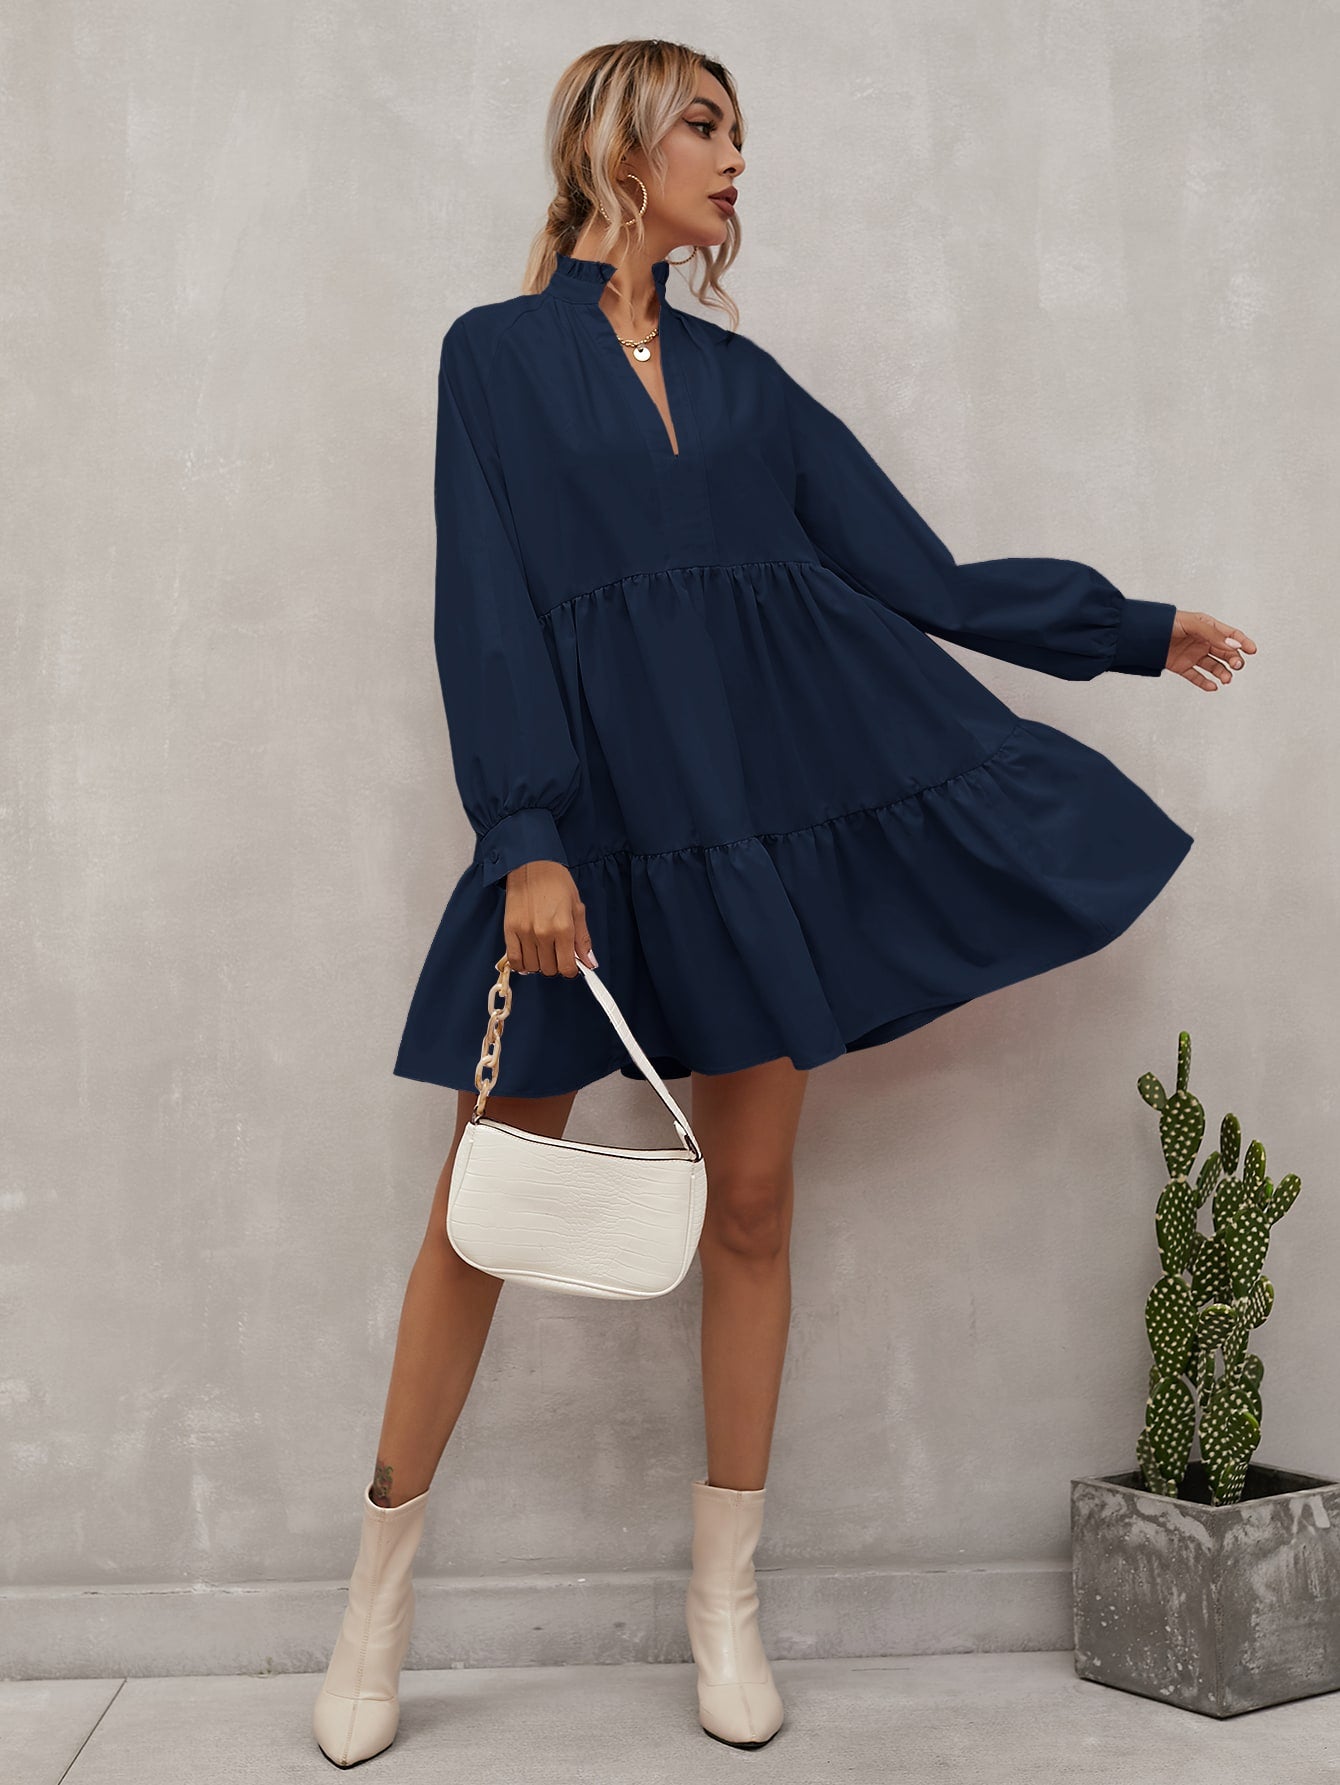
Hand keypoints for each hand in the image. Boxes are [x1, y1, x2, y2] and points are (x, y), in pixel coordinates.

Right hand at [502, 860, 598, 976]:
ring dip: (539, 964)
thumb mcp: (577, 908)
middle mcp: (544, 933)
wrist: (531, 864)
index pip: (567, 967)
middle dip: (556, 965)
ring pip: (533, 967)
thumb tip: (590, 962)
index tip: (571, 965)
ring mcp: (524, 933)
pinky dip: (521, 964)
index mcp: (564, 927)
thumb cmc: (556, 882)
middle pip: (550, 969)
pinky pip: (514, 960)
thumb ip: (582, 939)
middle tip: (557, 953)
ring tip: (543, 951)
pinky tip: (528, 957)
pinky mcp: (509, 929)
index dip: (571, 970)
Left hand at [1166, 610, 1256, 688]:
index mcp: (1207, 627)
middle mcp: (1202, 641)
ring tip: (1226, 679)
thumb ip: (1213, 635)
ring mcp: (1193, 654)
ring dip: (1222, 673)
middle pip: (1225, 652)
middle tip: (1237, 665)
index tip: (1252, 650)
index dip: (1242, 642)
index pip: (1230, 635)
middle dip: (1234, 660)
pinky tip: (1213, 687)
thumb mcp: (1192, 624)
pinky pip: (1197, 677)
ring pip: (1214, 666)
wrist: (1140, 634)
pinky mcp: (1182, 666)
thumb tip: (1234, 645)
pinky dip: (1205, 683)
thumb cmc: (1166, 622)